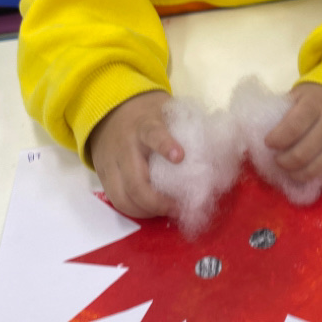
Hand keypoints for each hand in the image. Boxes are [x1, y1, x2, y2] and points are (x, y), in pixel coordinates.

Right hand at [88, 90, 183, 218]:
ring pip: (122, 197)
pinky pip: (116, 200)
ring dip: (146, 211)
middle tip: (177, 207)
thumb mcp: (167, 111)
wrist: (110, 109)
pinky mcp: (103, 176)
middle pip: (135, 181)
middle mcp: (125, 146)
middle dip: (157, 201)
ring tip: (165, 211)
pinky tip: (150, 210)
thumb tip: (219, 143)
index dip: (166, 146)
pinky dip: (134, 210)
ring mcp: (111, 163)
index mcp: (144, 126)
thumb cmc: (147, 113)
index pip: (153, 134)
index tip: (180, 157)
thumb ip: (185, 126)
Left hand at [264, 82, 321, 187]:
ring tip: (288, 170)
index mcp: (315, 105)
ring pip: (317, 169)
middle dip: (283, 161)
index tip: (268, 143)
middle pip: (303, 153)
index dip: (276, 139)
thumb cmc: (317, 100)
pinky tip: (305, 173)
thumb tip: (260, 132)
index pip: (293, 127)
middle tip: (277, 160)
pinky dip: (315, 179)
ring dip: (296, 174)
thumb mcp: (298, 96)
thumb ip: (282, 113)